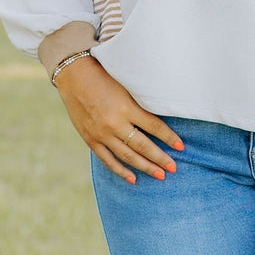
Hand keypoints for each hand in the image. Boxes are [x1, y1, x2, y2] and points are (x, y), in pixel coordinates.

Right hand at [53, 56, 183, 183]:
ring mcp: (101, 134)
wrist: (73, 75)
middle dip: (160, 158)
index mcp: (126, 107)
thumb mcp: (126, 85)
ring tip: (160, 175)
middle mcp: (114, 123)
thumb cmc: (103, 75)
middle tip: (174, 168)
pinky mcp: (90, 139)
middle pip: (143, 145)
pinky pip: (108, 159)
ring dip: (145, 167)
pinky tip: (133, 179)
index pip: (154, 126)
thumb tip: (161, 118)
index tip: (181, 147)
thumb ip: (140, 102)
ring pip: (127, 156)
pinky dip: (120, 170)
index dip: (169, 137)